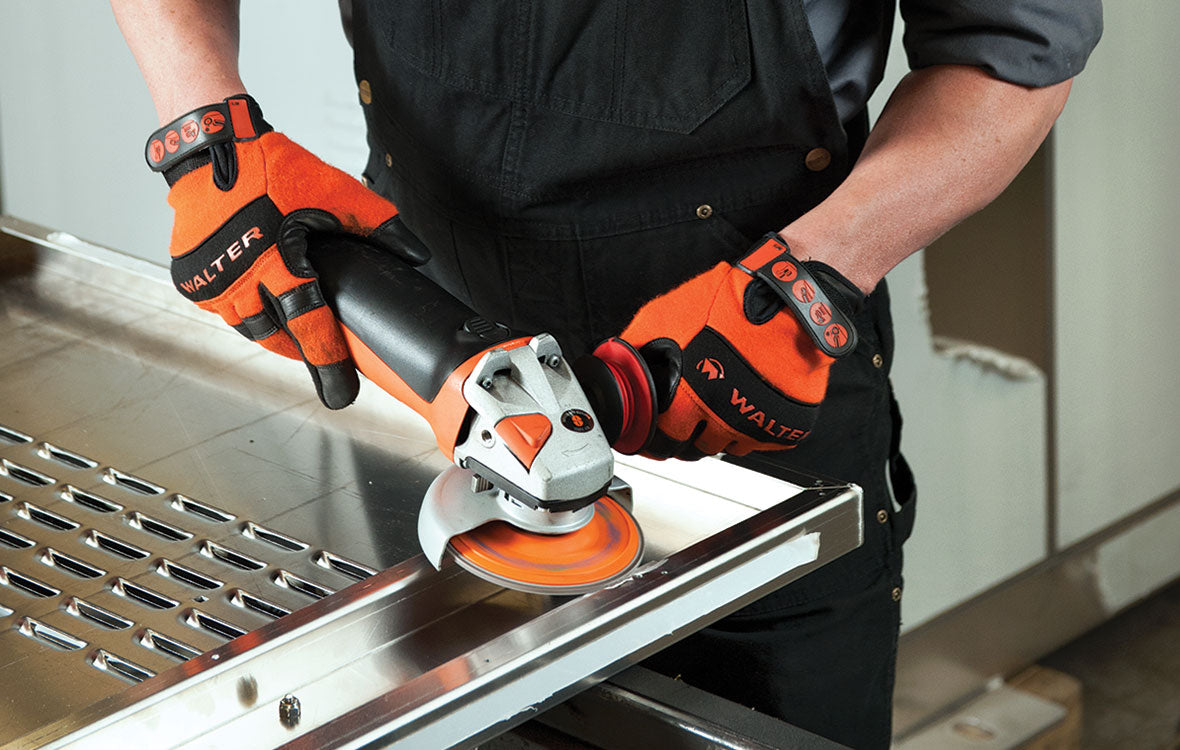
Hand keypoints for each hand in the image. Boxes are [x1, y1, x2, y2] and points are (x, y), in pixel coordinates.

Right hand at [151, 95, 426, 407]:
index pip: (308, 327)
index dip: (329, 364)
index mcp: (275, 261)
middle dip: (301, 349)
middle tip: (322, 352)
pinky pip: (224, 312)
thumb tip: (417, 256)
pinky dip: (245, 312)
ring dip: (273, 330)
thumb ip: (380, 226)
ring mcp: (209, 281)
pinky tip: (261, 301)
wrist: (212, 149)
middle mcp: (237, 278)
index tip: (343, 392)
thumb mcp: (335, 192)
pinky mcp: (190, 279)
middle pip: (277, 338)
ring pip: (249, 328)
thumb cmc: (270, 167)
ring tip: (293, 323)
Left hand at [616, 233, 861, 458]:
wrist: (790, 300)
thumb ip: (637, 345)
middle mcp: (724, 419)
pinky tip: (747, 403)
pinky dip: (753, 426)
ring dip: (720, 430)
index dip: (656, 436)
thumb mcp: (665, 315)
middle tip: (689, 416)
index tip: (655, 433)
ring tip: (719, 403)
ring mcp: (758, 425)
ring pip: (729, 446)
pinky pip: (762, 440)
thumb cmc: (730, 304)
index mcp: (689, 398)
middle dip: (687, 434)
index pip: (663, 440)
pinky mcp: (788, 426)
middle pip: (696, 448)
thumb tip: (613, 362)